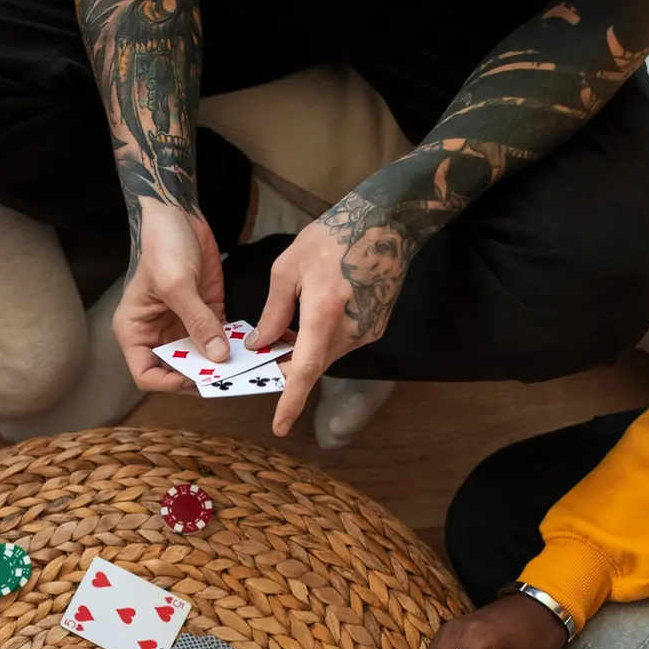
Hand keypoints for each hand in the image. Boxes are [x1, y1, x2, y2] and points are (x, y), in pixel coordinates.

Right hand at [114, 201, 229, 392]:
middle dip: (201, 377)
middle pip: (177, 372)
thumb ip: (197, 321)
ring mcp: (182, 327)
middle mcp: (157, 335)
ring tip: (243, 369)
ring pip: (202, 360)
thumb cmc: (161, 245)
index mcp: (135, 332)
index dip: (169, 383)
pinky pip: (219, 340)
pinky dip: (233, 346)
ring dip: (221, 365)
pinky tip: (251, 349)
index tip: (197, 379)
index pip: (147, 375)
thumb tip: (218, 356)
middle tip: (228, 379)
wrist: (176, 213)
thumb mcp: (177, 283)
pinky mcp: (205, 316)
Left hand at [251, 196, 409, 435]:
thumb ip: (273, 312)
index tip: (279, 426)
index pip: (306, 369)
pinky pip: (343, 343)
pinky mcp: (377, 327)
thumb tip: (261, 345)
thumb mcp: (288, 268)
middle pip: (315, 363)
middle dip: (289, 365)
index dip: (291, 399)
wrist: (386, 222)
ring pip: (328, 354)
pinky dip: (324, 339)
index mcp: (325, 311)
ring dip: (307, 349)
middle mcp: (351, 328)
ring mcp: (368, 331)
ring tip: (291, 325)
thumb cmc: (333, 237)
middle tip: (265, 355)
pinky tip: (317, 315)